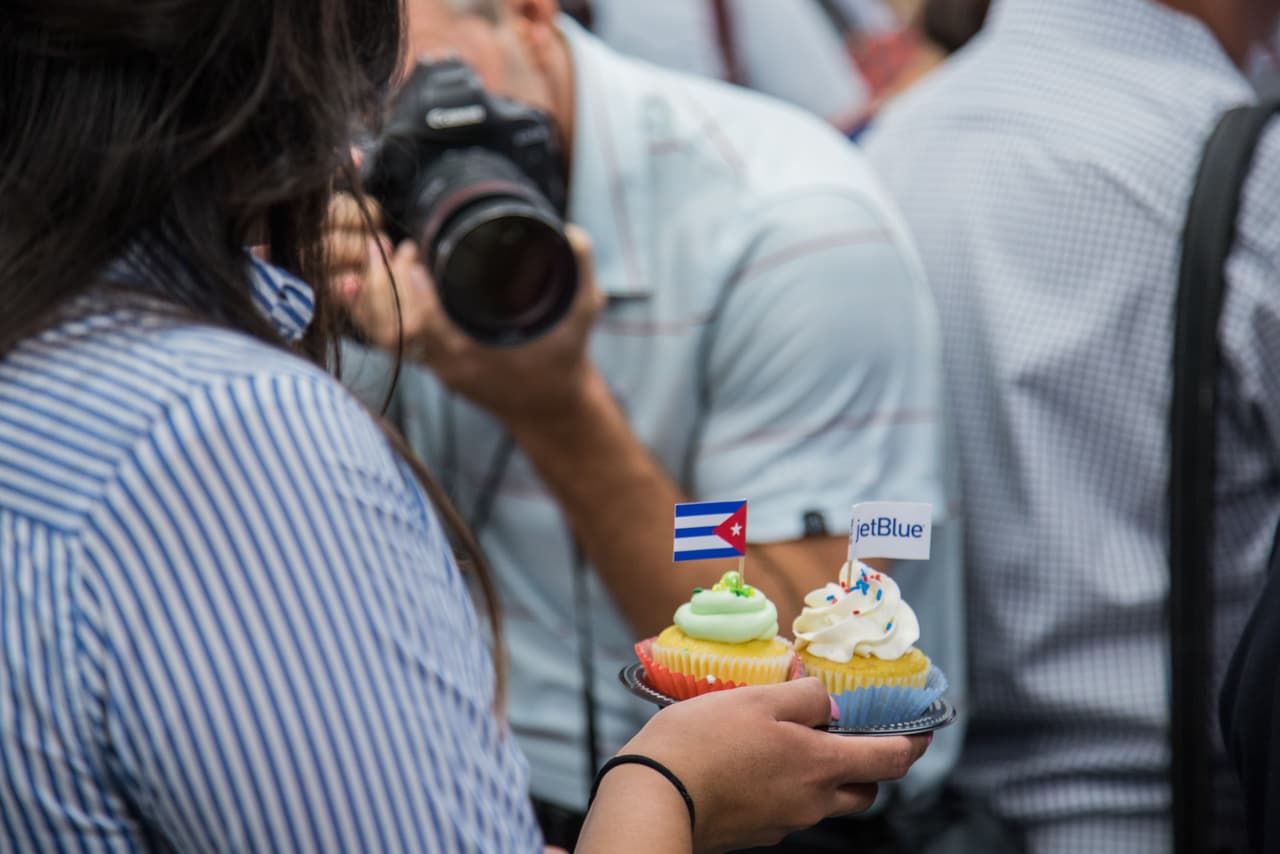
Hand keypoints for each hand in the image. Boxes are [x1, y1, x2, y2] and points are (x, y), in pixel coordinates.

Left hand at [330, 197, 605, 428]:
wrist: (549, 405)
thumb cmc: (562, 360)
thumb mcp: (580, 314)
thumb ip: (579, 272)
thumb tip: (573, 233)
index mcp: (477, 354)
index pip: (427, 325)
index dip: (413, 290)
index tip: (417, 255)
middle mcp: (449, 363)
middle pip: (392, 330)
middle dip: (385, 285)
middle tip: (398, 248)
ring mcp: (435, 365)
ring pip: (382, 336)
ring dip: (376, 295)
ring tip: (389, 256)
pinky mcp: (430, 362)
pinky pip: (389, 337)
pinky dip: (379, 308)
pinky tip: (386, 276)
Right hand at [584, 678, 929, 852]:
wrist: (654, 797)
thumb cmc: (702, 743)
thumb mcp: (756, 698)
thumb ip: (801, 695)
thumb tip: (824, 699)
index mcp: (820, 766)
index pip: (890, 760)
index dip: (913, 743)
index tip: (923, 729)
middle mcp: (811, 802)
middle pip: (864, 791)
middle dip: (869, 765)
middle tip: (854, 733)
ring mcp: (784, 822)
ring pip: (825, 801)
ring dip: (826, 775)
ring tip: (794, 740)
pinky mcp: (757, 832)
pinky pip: (789, 808)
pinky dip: (788, 785)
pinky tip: (757, 761)